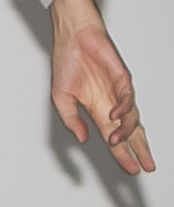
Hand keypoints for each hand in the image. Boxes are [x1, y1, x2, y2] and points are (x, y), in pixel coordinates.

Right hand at [49, 0, 151, 180]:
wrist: (72, 36)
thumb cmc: (66, 61)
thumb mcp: (60, 98)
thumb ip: (71, 120)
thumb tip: (82, 139)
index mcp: (97, 110)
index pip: (114, 138)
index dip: (122, 154)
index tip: (131, 170)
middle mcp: (111, 104)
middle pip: (130, 133)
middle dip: (139, 150)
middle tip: (146, 167)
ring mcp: (119, 92)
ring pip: (132, 118)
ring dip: (125, 132)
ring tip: (117, 140)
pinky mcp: (123, 78)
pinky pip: (128, 97)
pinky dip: (124, 109)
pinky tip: (116, 116)